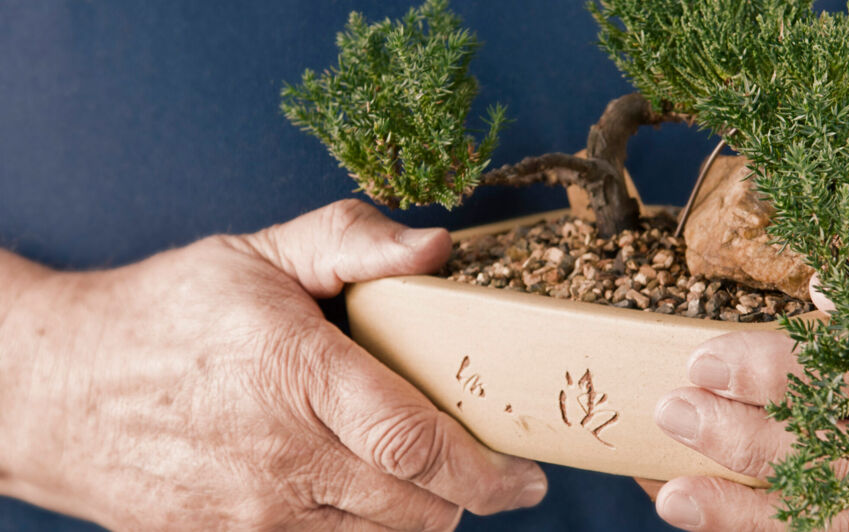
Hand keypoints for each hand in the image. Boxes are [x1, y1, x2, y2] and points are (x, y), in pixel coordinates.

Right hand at [0, 199, 546, 529]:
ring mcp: (250, 512)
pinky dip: (361, 529)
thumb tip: (438, 247)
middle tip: (477, 463)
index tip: (526, 476)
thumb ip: (352, 242)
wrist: (51, 388)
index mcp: (295, 373)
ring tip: (413, 471)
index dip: (488, 470)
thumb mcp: (258, 254)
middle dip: (464, 492)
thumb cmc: (164, 312)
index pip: (416, 443)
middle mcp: (279, 456)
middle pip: (416, 508)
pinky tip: (352, 486)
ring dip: (415, 512)